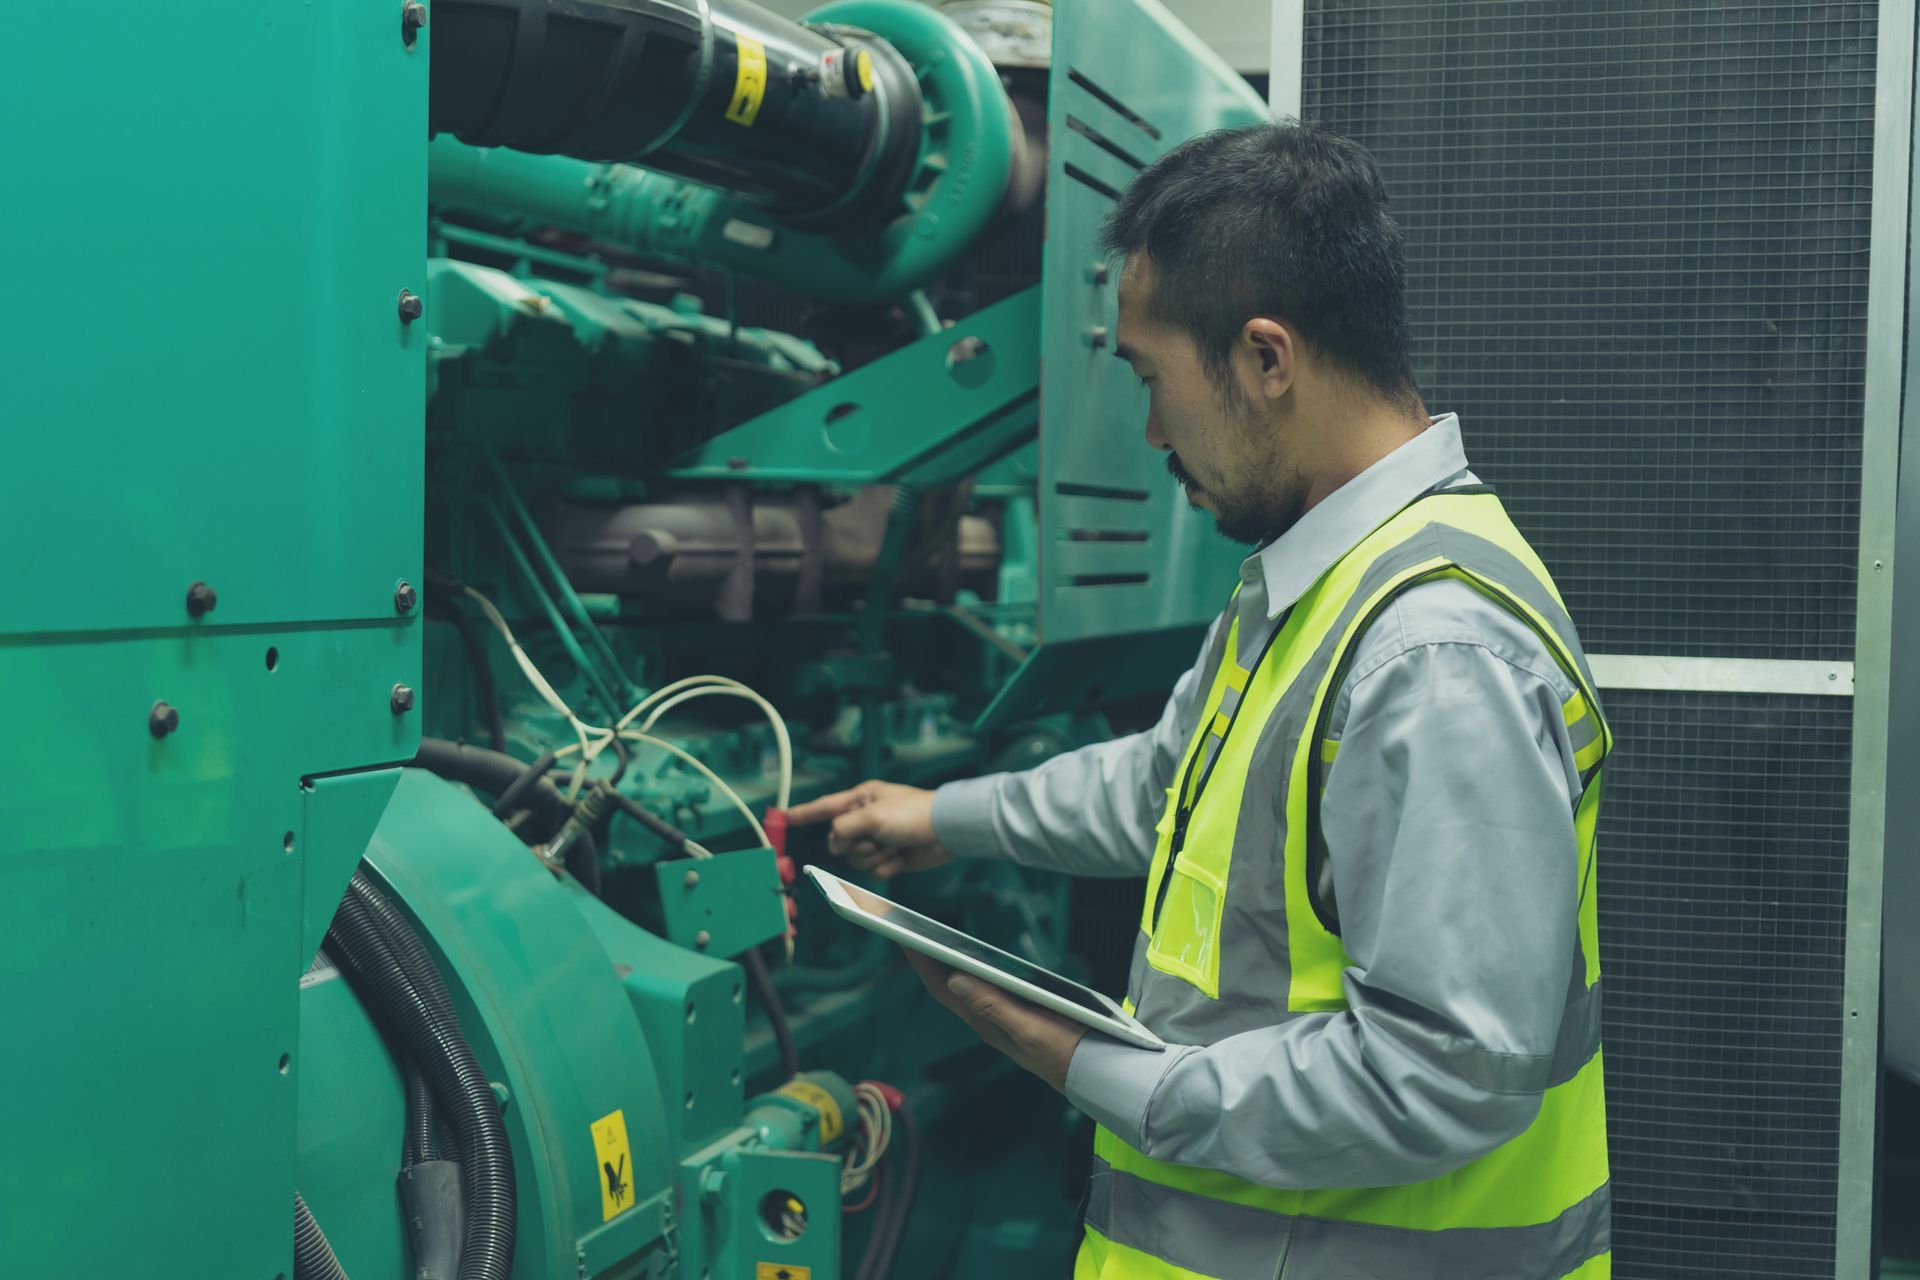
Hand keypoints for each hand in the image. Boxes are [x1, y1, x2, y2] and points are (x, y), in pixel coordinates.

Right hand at [787, 781, 951, 878]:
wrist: (945, 832)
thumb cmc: (913, 814)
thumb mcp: (872, 816)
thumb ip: (844, 828)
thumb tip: (836, 842)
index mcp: (861, 800)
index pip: (824, 807)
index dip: (803, 814)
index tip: (783, 818)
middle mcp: (866, 819)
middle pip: (839, 842)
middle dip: (855, 845)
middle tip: (873, 838)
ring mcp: (878, 840)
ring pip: (855, 860)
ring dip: (873, 857)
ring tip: (893, 846)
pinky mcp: (890, 858)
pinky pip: (873, 871)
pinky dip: (886, 867)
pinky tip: (900, 858)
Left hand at [901, 949, 1086, 1092]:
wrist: (1090, 1074)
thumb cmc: (1063, 1052)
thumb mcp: (1030, 1029)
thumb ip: (994, 1006)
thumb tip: (955, 979)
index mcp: (985, 1022)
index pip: (943, 987)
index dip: (921, 962)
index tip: (902, 936)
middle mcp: (986, 1019)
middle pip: (948, 984)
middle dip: (927, 958)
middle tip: (908, 929)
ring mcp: (999, 1018)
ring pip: (964, 986)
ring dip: (946, 962)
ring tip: (932, 938)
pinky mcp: (1015, 1015)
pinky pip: (983, 988)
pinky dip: (973, 969)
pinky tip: (974, 958)